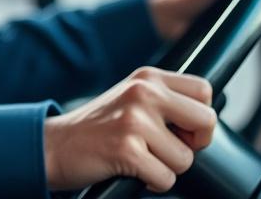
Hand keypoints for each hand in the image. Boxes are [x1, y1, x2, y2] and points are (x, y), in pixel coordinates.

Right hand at [43, 67, 216, 191]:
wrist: (54, 145)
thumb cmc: (96, 128)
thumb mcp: (130, 99)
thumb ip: (164, 100)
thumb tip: (204, 122)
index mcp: (147, 77)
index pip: (204, 91)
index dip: (199, 118)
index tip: (180, 129)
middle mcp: (143, 92)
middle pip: (206, 122)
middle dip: (192, 145)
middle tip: (165, 147)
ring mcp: (134, 119)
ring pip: (185, 158)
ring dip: (165, 167)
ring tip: (139, 157)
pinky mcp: (127, 148)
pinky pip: (166, 178)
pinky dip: (152, 182)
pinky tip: (131, 169)